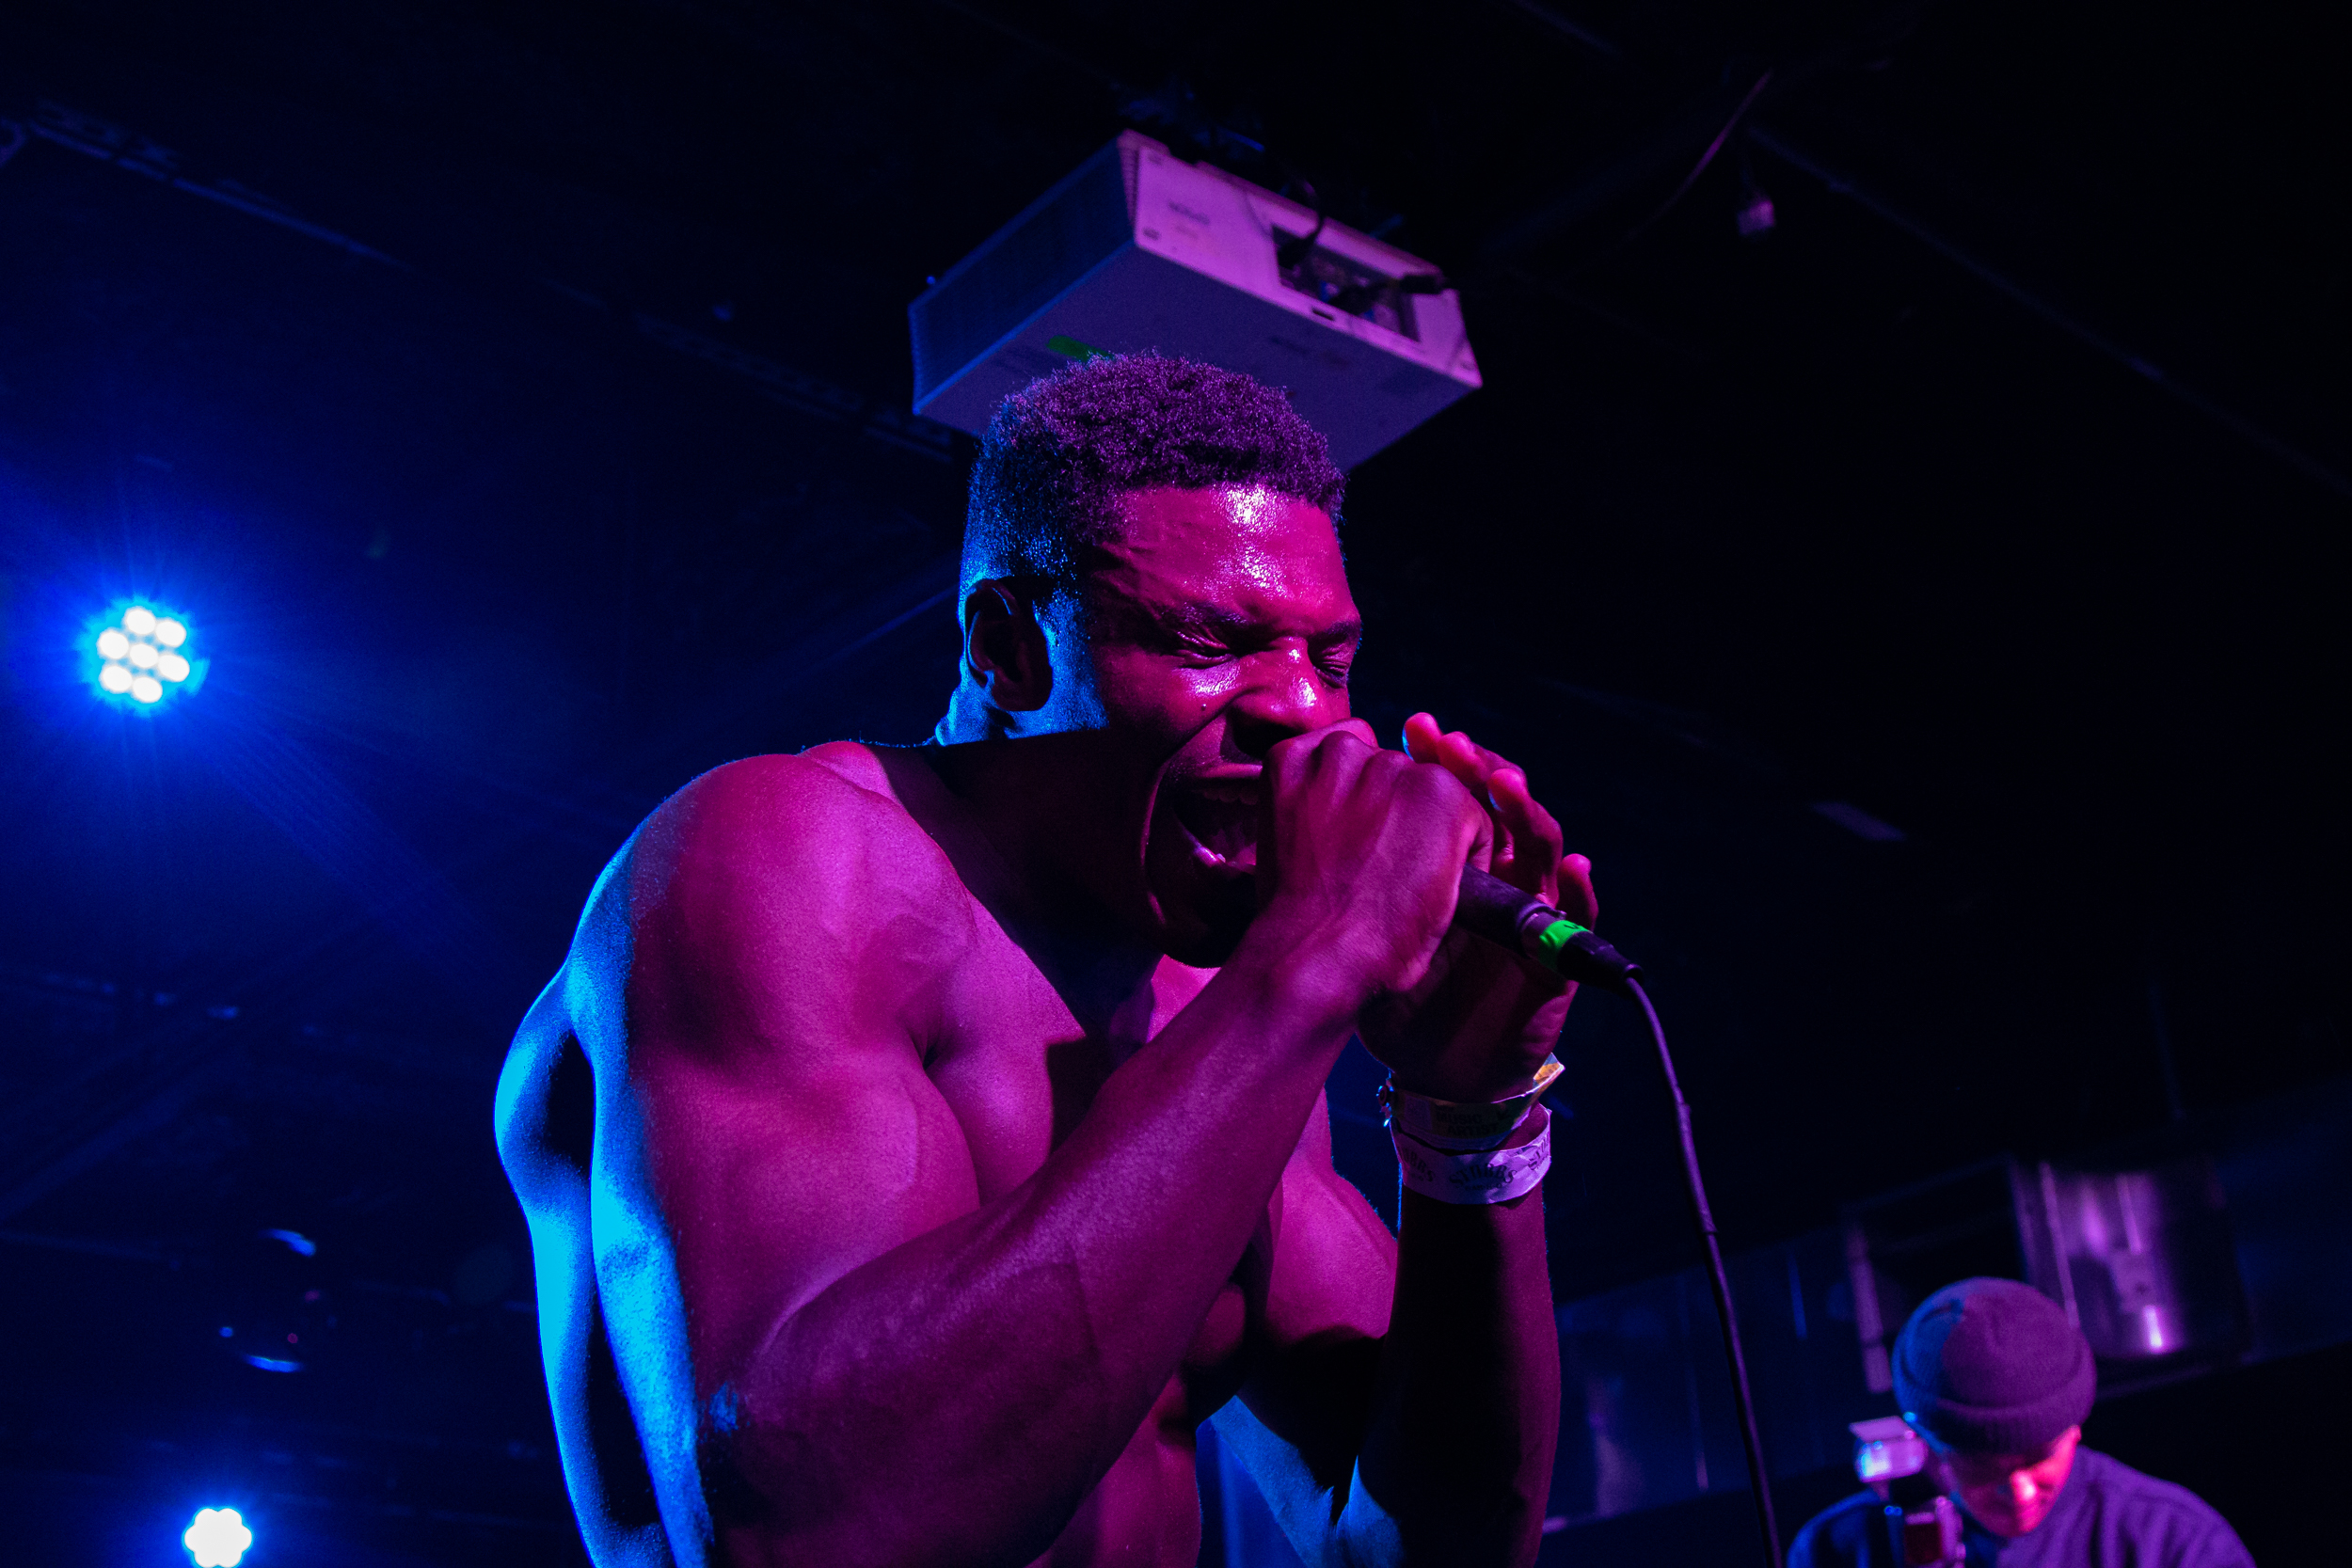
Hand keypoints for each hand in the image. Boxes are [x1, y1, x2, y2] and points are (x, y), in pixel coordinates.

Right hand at [1248, 720, 1496, 1018]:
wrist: (1314, 952)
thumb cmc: (1294, 919)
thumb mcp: (1283, 839)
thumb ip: (1313, 805)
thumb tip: (1346, 807)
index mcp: (1293, 756)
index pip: (1351, 755)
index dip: (1363, 803)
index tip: (1354, 846)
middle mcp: (1342, 750)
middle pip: (1395, 772)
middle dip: (1399, 814)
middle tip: (1381, 872)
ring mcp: (1394, 769)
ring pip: (1436, 794)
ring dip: (1434, 833)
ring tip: (1408, 885)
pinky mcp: (1440, 794)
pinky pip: (1475, 817)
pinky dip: (1469, 854)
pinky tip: (1439, 890)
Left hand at [1356, 713, 1597, 1102]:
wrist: (1436, 1061)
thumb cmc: (1400, 987)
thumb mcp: (1364, 921)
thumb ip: (1349, 869)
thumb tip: (1304, 803)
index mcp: (1451, 859)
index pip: (1455, 793)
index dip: (1440, 759)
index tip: (1415, 728)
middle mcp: (1497, 875)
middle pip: (1498, 807)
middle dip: (1479, 770)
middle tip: (1453, 746)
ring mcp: (1530, 913)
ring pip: (1541, 849)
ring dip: (1526, 814)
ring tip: (1505, 786)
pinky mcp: (1554, 962)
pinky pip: (1577, 921)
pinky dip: (1583, 892)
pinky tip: (1578, 866)